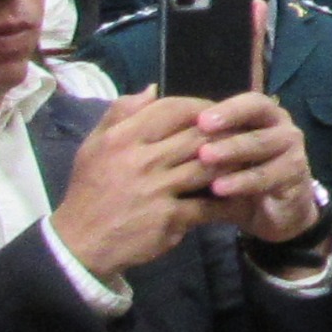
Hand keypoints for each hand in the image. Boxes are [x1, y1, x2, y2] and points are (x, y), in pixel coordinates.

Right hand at [48, 90, 232, 275]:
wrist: (81, 243)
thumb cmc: (91, 189)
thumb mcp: (94, 146)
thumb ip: (120, 113)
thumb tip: (153, 89)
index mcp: (123, 139)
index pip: (173, 109)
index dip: (201, 107)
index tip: (216, 114)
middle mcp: (141, 161)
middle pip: (198, 136)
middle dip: (227, 133)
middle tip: (244, 133)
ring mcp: (158, 190)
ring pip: (210, 166)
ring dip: (234, 163)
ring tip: (250, 159)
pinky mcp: (171, 219)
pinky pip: (210, 205)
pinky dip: (230, 201)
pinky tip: (244, 196)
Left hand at [190, 91, 323, 246]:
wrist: (273, 213)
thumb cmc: (237, 176)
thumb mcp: (214, 156)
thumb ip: (186, 132)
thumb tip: (148, 95)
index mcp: (261, 114)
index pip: (248, 100)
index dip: (226, 108)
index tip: (199, 119)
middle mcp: (280, 125)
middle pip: (257, 115)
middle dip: (227, 123)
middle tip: (200, 131)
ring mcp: (292, 149)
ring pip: (263, 144)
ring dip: (233, 150)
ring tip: (205, 159)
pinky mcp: (296, 176)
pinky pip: (269, 176)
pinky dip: (243, 181)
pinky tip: (220, 189)